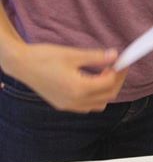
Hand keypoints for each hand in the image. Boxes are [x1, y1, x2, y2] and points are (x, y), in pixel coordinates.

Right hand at [9, 44, 125, 113]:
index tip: (122, 62)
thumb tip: (114, 56)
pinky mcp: (62, 105)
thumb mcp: (73, 54)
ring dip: (106, 91)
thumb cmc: (44, 57)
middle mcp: (74, 101)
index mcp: (78, 88)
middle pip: (107, 96)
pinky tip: (92, 82)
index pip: (109, 84)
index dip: (119, 72)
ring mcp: (68, 105)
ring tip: (105, 74)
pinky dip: (94, 97)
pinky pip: (86, 106)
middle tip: (117, 67)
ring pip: (98, 104)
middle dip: (116, 82)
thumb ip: (96, 57)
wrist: (21, 65)